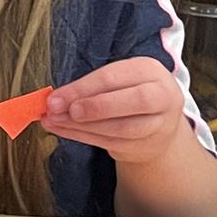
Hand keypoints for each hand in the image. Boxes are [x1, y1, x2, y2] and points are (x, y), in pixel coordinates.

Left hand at [39, 58, 191, 164]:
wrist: (155, 122)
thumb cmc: (125, 93)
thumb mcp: (114, 81)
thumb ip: (87, 87)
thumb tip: (53, 100)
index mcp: (150, 70)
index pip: (115, 77)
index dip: (82, 88)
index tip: (54, 99)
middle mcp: (162, 95)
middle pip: (134, 101)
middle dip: (94, 107)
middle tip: (60, 112)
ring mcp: (160, 123)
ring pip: (123, 127)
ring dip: (83, 126)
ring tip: (54, 122)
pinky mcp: (149, 145)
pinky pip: (114, 143)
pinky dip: (83, 137)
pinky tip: (63, 130)